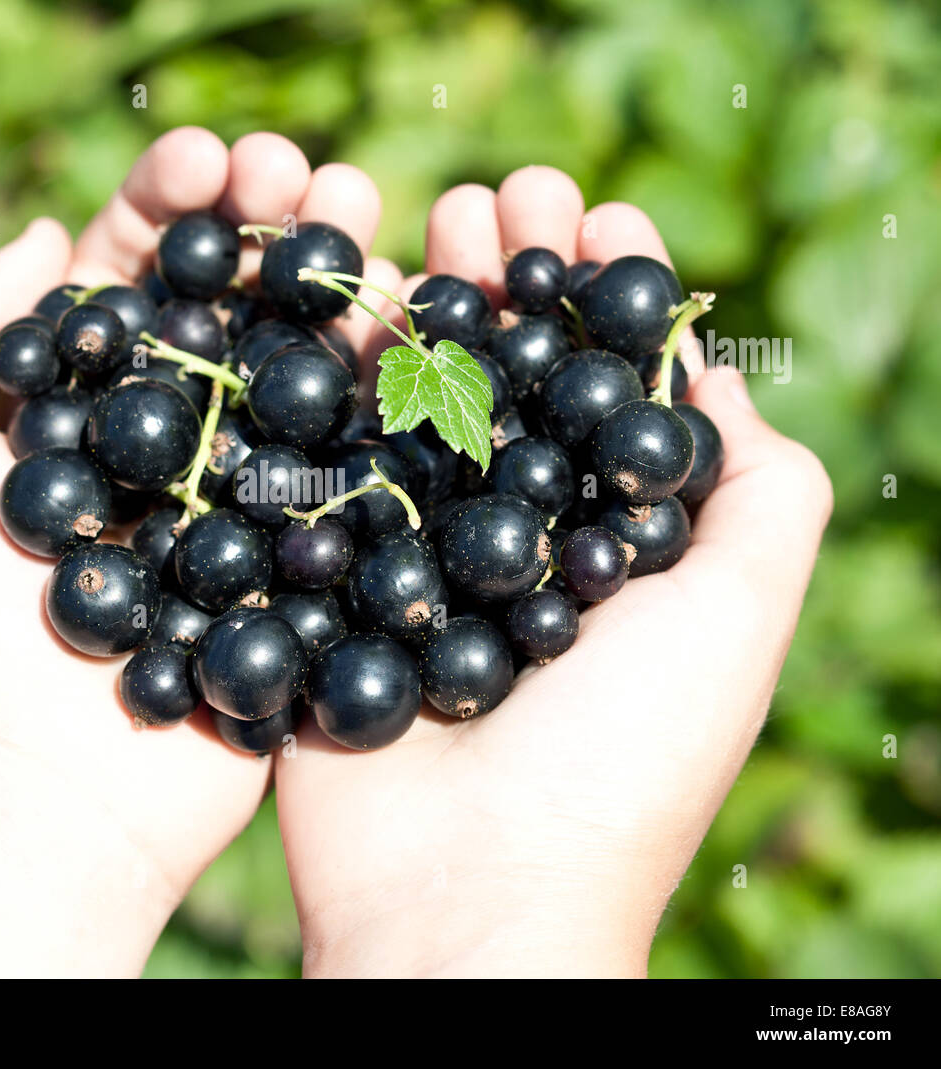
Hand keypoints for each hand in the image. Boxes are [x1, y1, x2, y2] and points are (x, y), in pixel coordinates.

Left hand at [0, 128, 386, 976]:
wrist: (45, 783)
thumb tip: (42, 232)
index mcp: (84, 402)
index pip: (138, 272)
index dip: (173, 201)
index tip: (210, 155)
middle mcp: (171, 438)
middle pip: (234, 306)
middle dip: (272, 227)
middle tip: (309, 174)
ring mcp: (246, 495)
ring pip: (306, 368)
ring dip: (341, 287)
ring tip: (376, 225)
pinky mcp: (306, 557)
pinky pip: (357, 458)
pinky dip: (389, 390)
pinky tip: (414, 324)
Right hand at [273, 169, 833, 976]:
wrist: (463, 892)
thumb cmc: (619, 763)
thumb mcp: (734, 619)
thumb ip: (757, 495)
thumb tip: (720, 379)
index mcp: (608, 544)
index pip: (608, 389)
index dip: (603, 296)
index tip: (593, 210)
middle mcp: (514, 542)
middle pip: (510, 379)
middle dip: (509, 278)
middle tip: (497, 190)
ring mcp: (416, 560)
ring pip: (417, 402)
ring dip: (424, 305)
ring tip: (418, 217)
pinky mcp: (332, 582)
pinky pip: (327, 462)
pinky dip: (335, 380)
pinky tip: (339, 303)